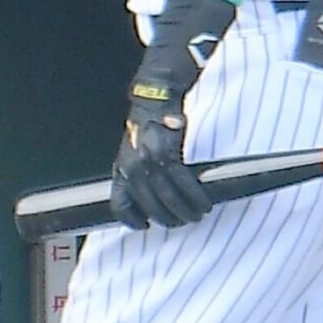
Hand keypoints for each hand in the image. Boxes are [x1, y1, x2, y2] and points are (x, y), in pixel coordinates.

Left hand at [111, 80, 211, 230]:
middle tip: (184, 222)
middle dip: (169, 219)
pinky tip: (203, 202)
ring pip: (168, 197)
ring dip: (185, 211)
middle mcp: (132, 168)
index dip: (132, 220)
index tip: (145, 226)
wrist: (154, 96)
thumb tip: (147, 192)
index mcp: (121, 168)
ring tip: (198, 214)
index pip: (120, 204)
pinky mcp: (167, 153)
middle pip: (150, 206)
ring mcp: (148, 161)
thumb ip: (135, 170)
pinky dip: (194, 196)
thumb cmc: (146, 122)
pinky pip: (182, 183)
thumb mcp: (130, 148)